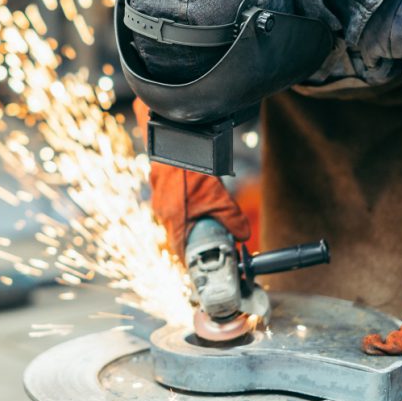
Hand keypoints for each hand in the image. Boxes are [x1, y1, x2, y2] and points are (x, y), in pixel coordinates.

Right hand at [133, 99, 249, 257]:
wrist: (178, 136)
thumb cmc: (193, 167)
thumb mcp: (218, 196)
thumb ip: (232, 218)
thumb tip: (242, 235)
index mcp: (174, 218)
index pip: (180, 251)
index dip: (191, 260)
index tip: (202, 264)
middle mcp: (162, 210)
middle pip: (177, 232)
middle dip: (193, 237)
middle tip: (210, 238)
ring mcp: (159, 195)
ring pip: (174, 215)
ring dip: (188, 217)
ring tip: (204, 213)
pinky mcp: (159, 181)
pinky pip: (171, 199)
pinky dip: (183, 202)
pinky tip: (194, 194)